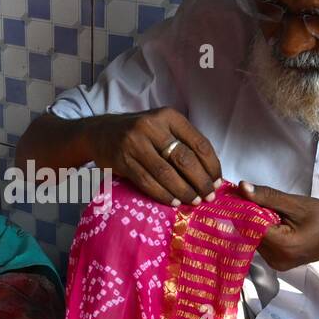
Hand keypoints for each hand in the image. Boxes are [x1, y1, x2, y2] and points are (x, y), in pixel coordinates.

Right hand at [85, 107, 221, 205]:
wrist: (100, 132)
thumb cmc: (139, 133)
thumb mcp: (162, 127)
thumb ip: (183, 142)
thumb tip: (211, 172)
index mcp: (168, 116)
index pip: (198, 143)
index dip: (212, 165)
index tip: (218, 182)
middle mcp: (152, 126)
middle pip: (184, 159)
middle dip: (200, 181)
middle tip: (209, 196)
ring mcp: (135, 143)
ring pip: (166, 173)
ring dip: (184, 191)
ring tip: (194, 201)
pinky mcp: (122, 160)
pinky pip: (148, 182)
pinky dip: (163, 194)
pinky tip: (174, 202)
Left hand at [237, 181, 318, 270]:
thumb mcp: (298, 204)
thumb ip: (268, 196)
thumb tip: (242, 187)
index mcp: (282, 246)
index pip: (249, 225)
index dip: (240, 208)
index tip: (234, 193)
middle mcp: (276, 259)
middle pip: (249, 233)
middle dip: (247, 213)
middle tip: (249, 195)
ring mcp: (277, 264)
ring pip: (254, 238)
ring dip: (254, 221)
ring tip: (265, 206)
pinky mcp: (279, 262)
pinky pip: (262, 243)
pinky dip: (262, 229)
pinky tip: (271, 218)